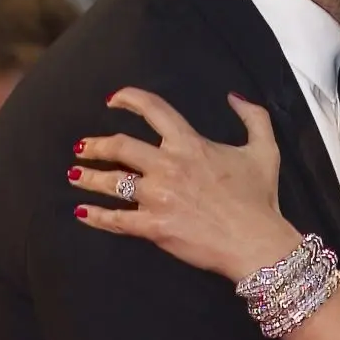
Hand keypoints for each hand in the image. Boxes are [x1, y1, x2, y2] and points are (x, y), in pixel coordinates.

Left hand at [70, 89, 298, 279]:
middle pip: (119, 146)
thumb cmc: (260, 199)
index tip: (112, 100)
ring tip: (75, 176)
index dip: (128, 99)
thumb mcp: (265, 150)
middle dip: (95, 146)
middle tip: (83, 147)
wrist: (256, 242)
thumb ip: (253, 117)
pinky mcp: (154, 227)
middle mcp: (168, 166)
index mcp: (190, 144)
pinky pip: (117, 220)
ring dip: (88, 177)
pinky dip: (96, 216)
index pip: (152, 110)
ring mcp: (158, 197)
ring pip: (111, 182)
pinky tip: (82, 213)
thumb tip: (234, 97)